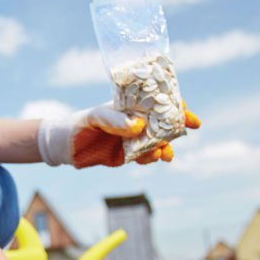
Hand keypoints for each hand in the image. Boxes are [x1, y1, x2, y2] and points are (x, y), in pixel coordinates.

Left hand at [37, 103, 200, 167]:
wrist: (68, 145)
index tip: (186, 110)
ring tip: (167, 153)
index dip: (175, 105)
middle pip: (164, 122)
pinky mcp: (129, 155)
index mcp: (132, 106)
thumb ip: (115, 120)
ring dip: (166, 146)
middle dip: (179, 125)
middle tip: (191, 126)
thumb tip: (137, 126)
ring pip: (158, 141)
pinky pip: (145, 156)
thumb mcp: (96, 117)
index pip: (157, 102)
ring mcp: (134, 138)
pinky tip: (154, 157)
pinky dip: (152, 157)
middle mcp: (136, 121)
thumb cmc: (82, 122)